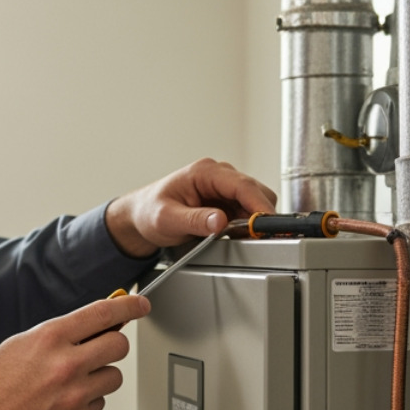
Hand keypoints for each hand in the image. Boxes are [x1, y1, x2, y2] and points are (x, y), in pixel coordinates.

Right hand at [0, 292, 151, 409]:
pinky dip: (87, 401)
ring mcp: (75, 396)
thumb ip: (59, 335)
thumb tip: (91, 326)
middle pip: (119, 345)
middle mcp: (66, 365)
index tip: (140, 305)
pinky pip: (100, 403)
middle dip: (113, 344)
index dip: (128, 307)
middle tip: (100, 349)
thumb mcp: (20, 345)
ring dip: (99, 376)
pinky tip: (63, 402)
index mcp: (49, 339)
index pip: (103, 314)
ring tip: (72, 381)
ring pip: (114, 377)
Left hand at [105, 158, 276, 256]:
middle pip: (256, 192)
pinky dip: (245, 225)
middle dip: (258, 215)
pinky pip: (246, 213)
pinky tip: (232, 235)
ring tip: (234, 237)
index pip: (243, 185)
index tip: (268, 224)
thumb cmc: (149, 211)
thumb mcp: (167, 219)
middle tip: (250, 237)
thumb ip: (194, 220)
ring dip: (252, 222)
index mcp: (205, 172)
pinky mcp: (226, 201)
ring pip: (255, 203)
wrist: (141, 215)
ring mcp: (224, 188)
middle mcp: (218, 175)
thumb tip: (219, 221)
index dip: (259, 205)